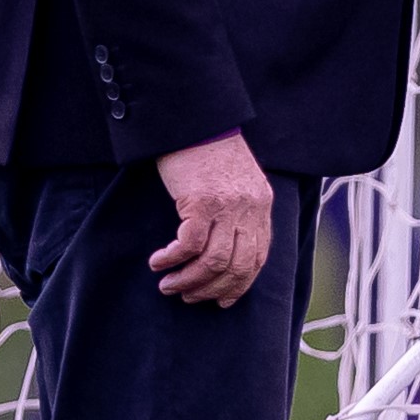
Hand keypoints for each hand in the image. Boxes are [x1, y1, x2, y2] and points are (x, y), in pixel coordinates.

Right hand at [151, 131, 273, 306]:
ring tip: (169, 285)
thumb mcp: (236, 182)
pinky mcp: (202, 201)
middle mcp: (250, 208)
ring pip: (214, 261)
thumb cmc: (209, 151)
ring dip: (189, 280)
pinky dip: (173, 259)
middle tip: (187, 296)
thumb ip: (239, 211)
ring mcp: (228, 205)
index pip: (258, 258)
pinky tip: (159, 262)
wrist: (194, 120)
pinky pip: (189, 244)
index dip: (239, 285)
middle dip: (211, 289)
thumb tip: (226, 249)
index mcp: (261, 205)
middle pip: (237, 266)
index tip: (221, 299)